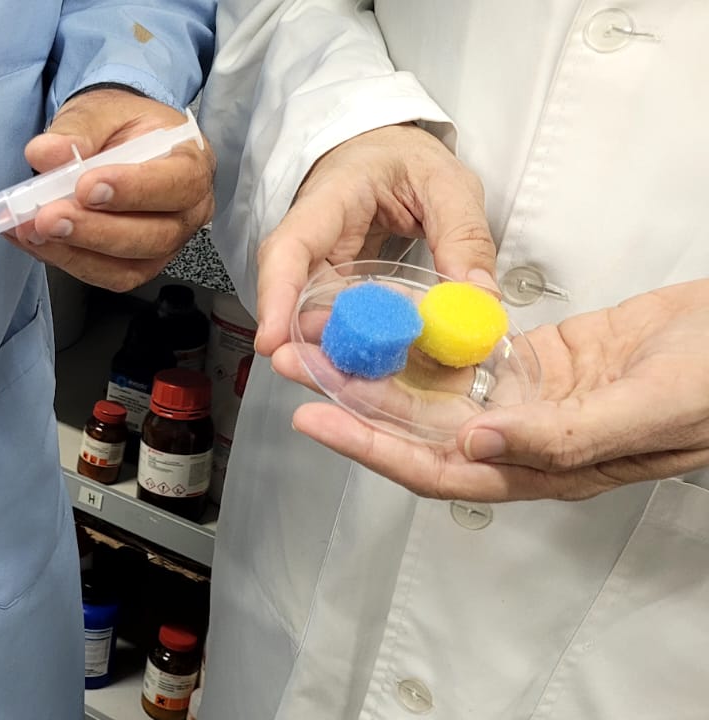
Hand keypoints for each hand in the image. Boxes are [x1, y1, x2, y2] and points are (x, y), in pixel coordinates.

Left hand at [9, 87, 214, 291]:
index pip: (178, 183)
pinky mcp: (135, 264)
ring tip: (35, 230)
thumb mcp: (102, 110)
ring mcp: (164, 244)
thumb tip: (47, 153)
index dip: (134, 190)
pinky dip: (65, 260)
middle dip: (96, 230)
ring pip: (129, 266)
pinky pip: (105, 275)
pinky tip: (36, 240)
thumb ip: (78, 129)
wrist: (116, 142)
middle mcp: (187, 210)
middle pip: (154, 235)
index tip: (87, 187)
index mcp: (191, 162)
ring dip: (76, 251)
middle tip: (50, 217)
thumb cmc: (123, 127)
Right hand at [254, 123, 498, 355]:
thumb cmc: (406, 159)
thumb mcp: (448, 185)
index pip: (289, 248)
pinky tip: (374, 365)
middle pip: (290, 294)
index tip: (274, 339)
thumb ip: (465, 236)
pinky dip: (351, 343)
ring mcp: (318, 264)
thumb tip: (478, 298)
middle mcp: (311, 237)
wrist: (385, 153)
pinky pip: (334, 317)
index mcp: (330, 199)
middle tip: (324, 376)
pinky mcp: (333, 284)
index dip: (276, 296)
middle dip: (301, 340)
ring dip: (328, 348)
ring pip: (308, 312)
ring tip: (359, 380)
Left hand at [280, 280, 708, 501]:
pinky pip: (468, 352)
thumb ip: (562, 436)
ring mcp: (530, 399)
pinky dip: (427, 336)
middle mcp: (525, 438)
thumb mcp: (648, 408)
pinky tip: (385, 319)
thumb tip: (474, 446)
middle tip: (296, 370)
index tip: (315, 419)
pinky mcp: (539, 359)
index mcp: (548, 466)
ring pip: (437, 390)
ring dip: (381, 368)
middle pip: (420, 431)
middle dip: (355, 404)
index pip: (440, 469)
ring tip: (325, 340)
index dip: (372, 449)